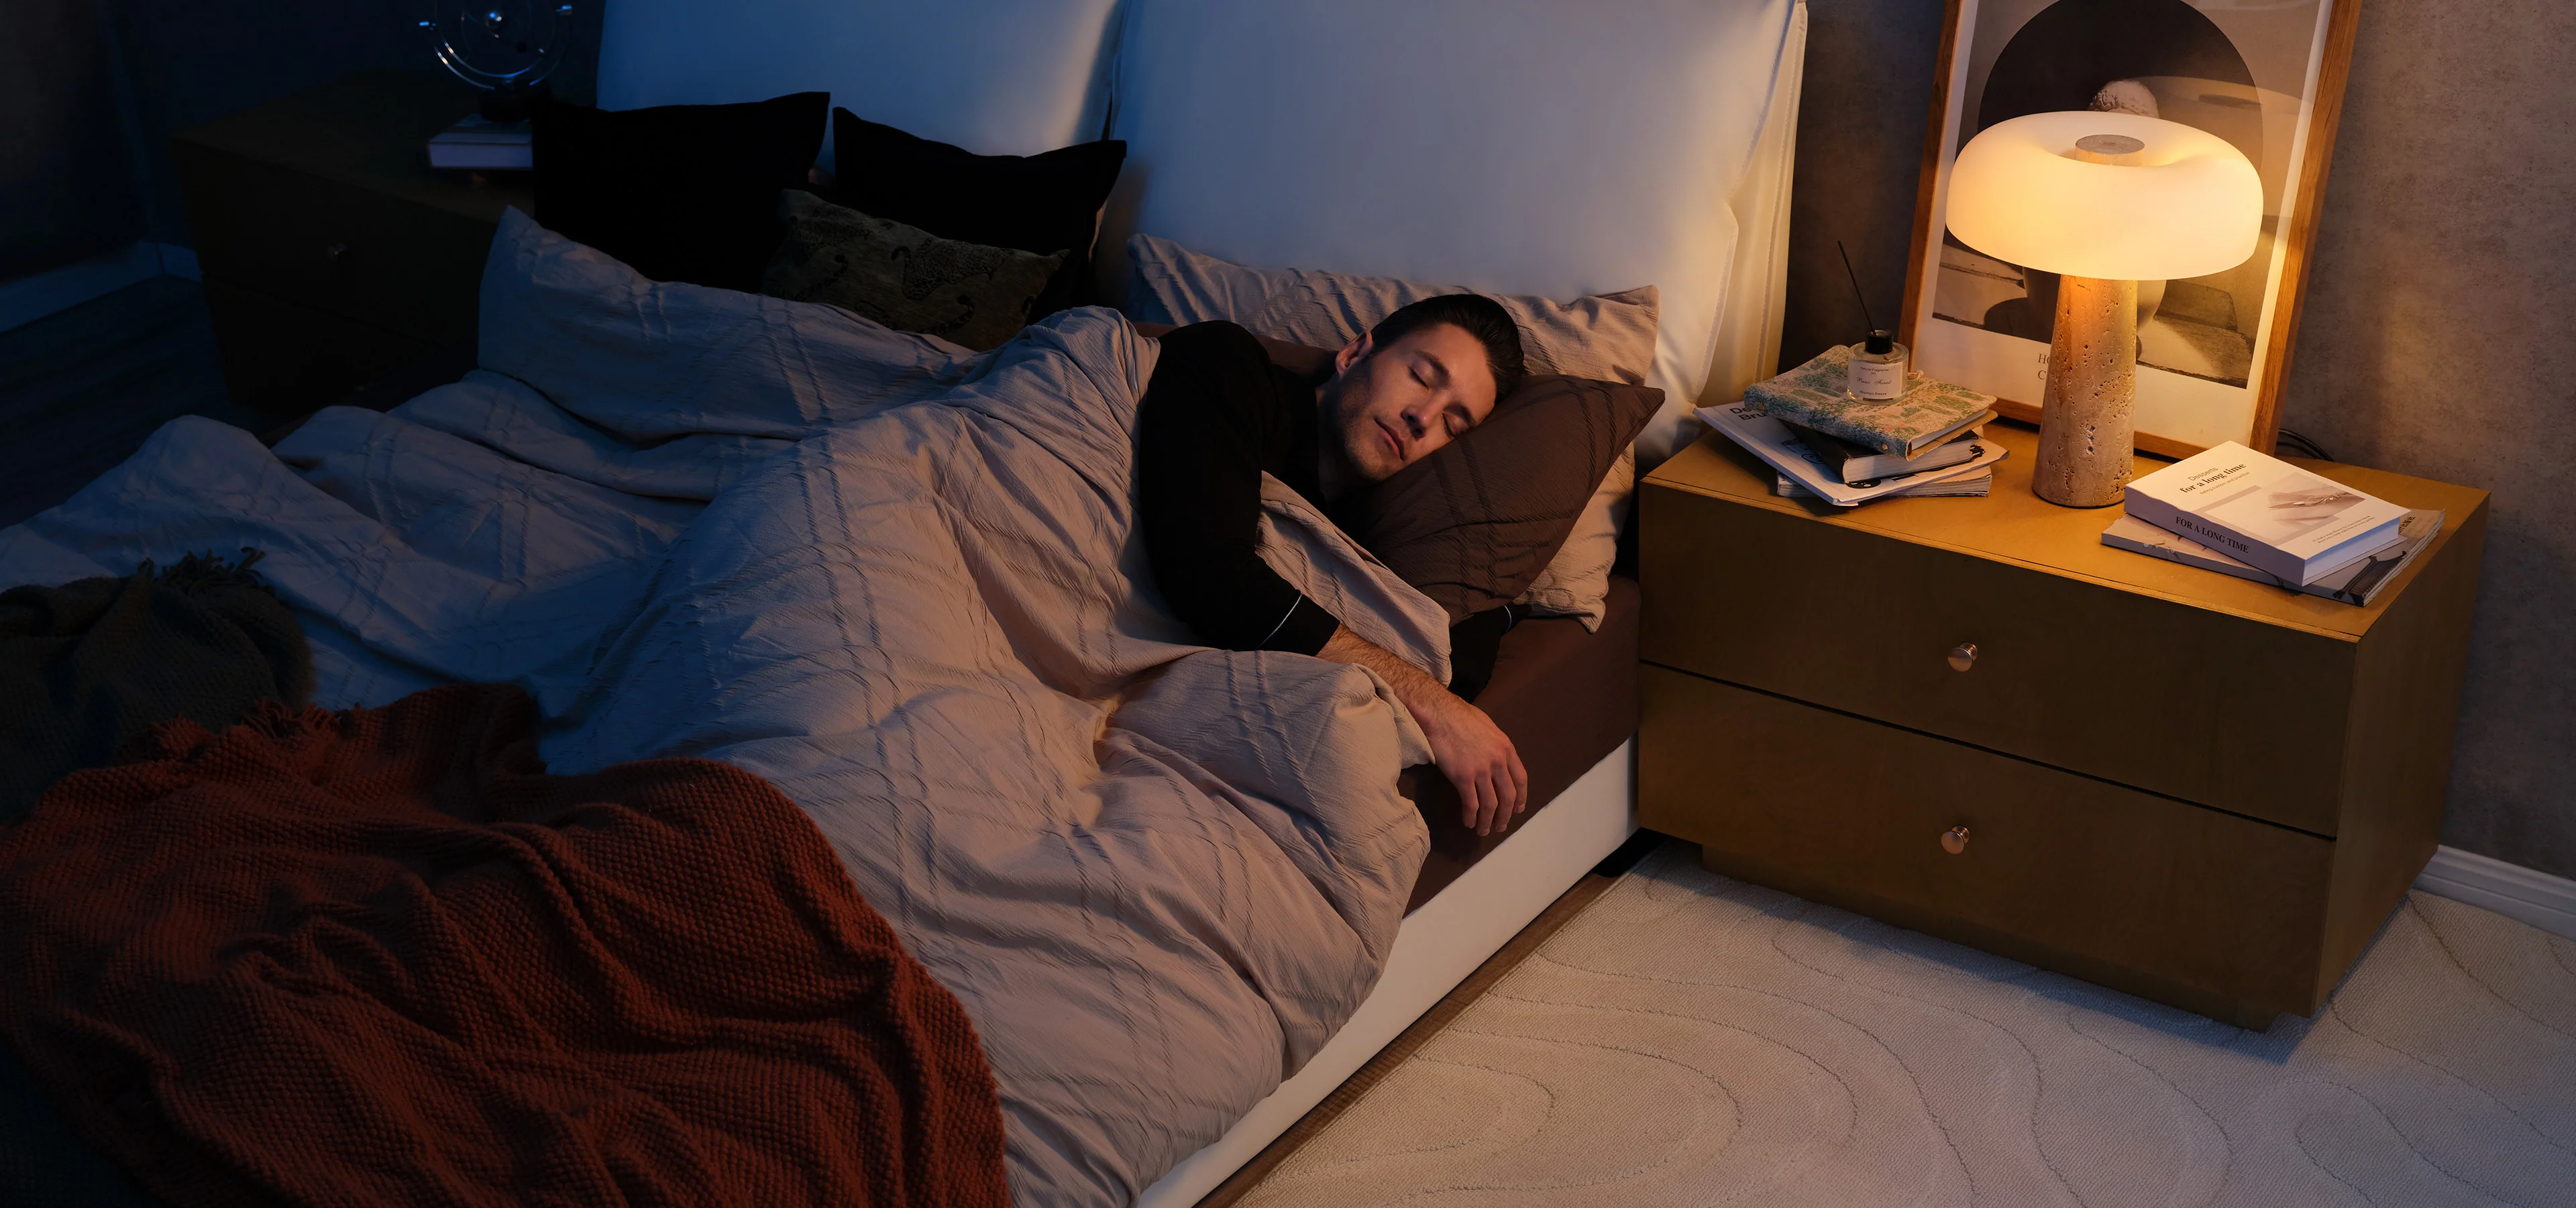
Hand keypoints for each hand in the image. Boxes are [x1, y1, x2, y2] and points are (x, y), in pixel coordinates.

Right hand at [1310, 625, 1527, 835]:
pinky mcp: (1463, 777)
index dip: (1520, 798)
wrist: (1438, 712)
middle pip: (1508, 796)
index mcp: (1506, 747)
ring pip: (1491, 804)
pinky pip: (1471, 804)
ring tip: (1484, 830)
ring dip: (1488, 821)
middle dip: (1505, 815)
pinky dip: (1471, 817)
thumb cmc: (1458, 715)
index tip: (1517, 809)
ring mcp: (1481, 770)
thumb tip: (1494, 758)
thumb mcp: (1487, 726)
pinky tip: (1469, 822)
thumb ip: (1495, 745)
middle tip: (1500, 826)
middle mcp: (1498, 761)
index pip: (1521, 779)